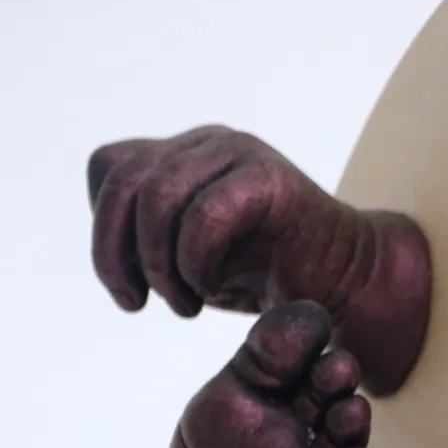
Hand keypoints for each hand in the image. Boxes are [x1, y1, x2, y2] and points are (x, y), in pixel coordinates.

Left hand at [86, 126, 431, 394]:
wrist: (343, 284)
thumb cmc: (265, 275)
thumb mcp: (189, 258)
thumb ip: (149, 237)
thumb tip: (109, 247)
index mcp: (182, 154)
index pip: (109, 169)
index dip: (104, 233)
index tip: (128, 292)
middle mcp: (206, 144)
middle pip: (125, 182)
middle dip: (118, 254)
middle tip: (141, 303)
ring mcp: (239, 154)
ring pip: (159, 198)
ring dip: (161, 265)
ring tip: (186, 304)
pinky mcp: (270, 180)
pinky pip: (206, 215)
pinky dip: (196, 263)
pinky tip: (213, 290)